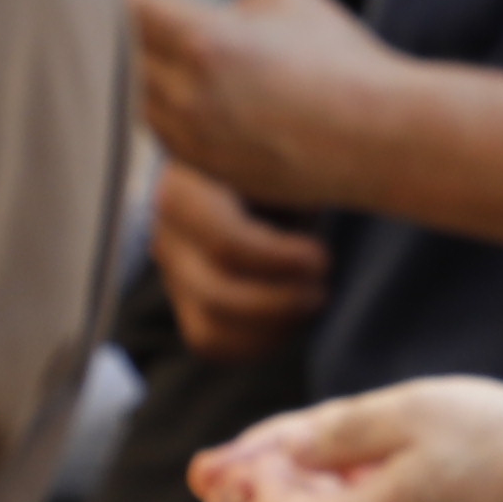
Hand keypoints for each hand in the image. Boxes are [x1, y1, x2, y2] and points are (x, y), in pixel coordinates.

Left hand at [132, 0, 401, 208]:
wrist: (381, 139)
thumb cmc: (345, 66)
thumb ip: (230, 6)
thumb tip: (208, 23)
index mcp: (202, 42)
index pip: (125, 8)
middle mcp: (186, 96)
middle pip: (116, 56)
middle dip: (114, 33)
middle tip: (107, 15)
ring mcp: (192, 139)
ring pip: (133, 100)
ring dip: (136, 76)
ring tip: (142, 56)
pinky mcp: (205, 170)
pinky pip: (161, 132)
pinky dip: (162, 111)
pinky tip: (180, 96)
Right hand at [150, 162, 333, 361]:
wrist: (258, 164)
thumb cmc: (282, 159)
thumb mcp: (288, 160)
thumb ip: (298, 182)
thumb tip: (335, 196)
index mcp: (184, 186)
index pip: (223, 241)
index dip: (279, 261)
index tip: (320, 256)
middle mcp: (167, 232)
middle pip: (215, 294)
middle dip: (281, 301)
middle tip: (322, 284)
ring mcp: (172, 271)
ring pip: (209, 328)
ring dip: (273, 326)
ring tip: (314, 299)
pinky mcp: (186, 302)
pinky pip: (211, 342)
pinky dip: (261, 342)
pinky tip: (297, 318)